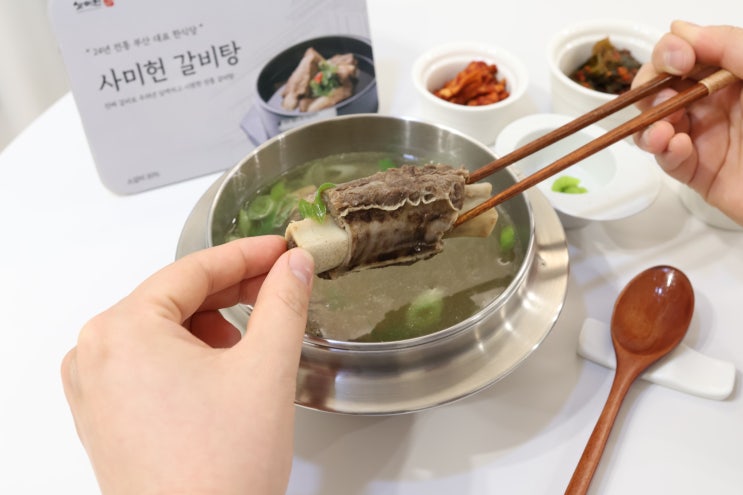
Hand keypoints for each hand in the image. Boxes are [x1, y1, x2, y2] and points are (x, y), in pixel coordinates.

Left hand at [61, 236, 313, 494]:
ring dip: (212, 325)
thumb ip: (283, 302)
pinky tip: (222, 372)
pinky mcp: (104, 416)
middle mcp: (95, 353)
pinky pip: (148, 363)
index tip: (281, 250)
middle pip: (174, 298)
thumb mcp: (266, 368)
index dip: (247, 255)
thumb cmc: (220, 469)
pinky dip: (189, 355)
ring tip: (252, 345)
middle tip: (279, 285)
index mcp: (123, 330)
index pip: (193, 270)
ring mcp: (94, 388)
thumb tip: (293, 265)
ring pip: (163, 331)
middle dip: (232, 291)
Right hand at [632, 21, 742, 225]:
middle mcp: (714, 102)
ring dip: (648, 122)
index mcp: (733, 74)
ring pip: (653, 122)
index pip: (686, 52)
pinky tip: (676, 147)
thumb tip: (681, 30)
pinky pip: (667, 159)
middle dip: (650, 87)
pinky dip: (663, 152)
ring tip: (662, 131)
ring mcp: (703, 137)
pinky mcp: (697, 172)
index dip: (671, 52)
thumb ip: (732, 46)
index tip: (678, 61)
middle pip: (659, 85)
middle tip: (662, 97)